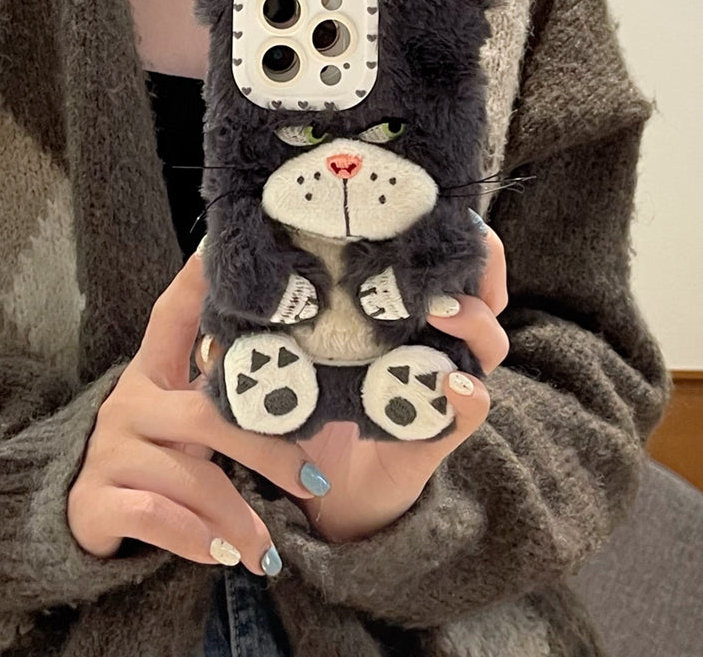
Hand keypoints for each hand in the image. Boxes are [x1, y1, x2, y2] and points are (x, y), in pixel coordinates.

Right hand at [66, 253, 322, 574]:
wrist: (99, 527)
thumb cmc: (164, 463)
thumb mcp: (191, 424)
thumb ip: (226, 397)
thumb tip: (299, 367)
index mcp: (156, 375)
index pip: (174, 317)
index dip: (195, 284)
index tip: (215, 246)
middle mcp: (129, 403)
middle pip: (207, 417)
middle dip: (267, 453)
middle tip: (314, 482)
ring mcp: (110, 452)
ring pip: (190, 477)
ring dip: (239, 517)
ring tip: (270, 548)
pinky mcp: (95, 500)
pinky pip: (156, 516)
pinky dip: (197, 539)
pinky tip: (223, 555)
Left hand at [296, 219, 508, 541]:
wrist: (321, 488)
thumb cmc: (307, 409)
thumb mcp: (290, 350)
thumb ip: (270, 310)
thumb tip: (216, 258)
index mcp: (401, 318)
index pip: (444, 267)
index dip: (452, 238)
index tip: (438, 214)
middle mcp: (432, 344)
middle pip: (483, 295)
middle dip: (483, 268)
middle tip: (462, 253)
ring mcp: (442, 384)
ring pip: (487, 344)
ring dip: (472, 322)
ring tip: (443, 313)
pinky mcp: (440, 429)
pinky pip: (471, 409)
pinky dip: (468, 394)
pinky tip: (451, 383)